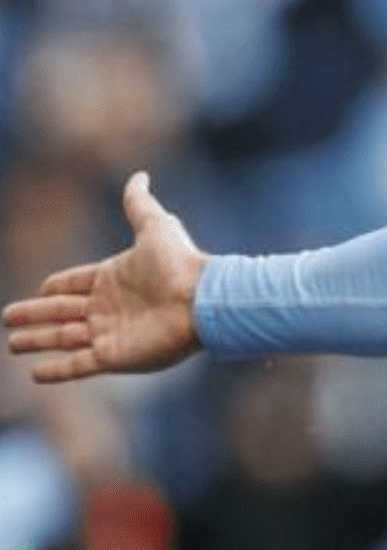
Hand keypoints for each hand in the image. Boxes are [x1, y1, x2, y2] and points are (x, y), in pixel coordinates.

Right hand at [4, 172, 207, 381]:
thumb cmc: (180, 263)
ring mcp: (110, 333)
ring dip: (37, 341)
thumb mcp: (155, 226)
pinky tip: (35, 374)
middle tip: (7, 319)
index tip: (42, 289)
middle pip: (61, 312)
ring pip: (62, 338)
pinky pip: (77, 366)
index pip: (75, 284)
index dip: (57, 286)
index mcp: (113, 278)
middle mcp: (109, 307)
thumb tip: (140, 175)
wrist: (203, 301)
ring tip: (13, 343)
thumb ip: (140, 204)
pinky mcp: (114, 357)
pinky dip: (56, 371)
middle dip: (34, 315)